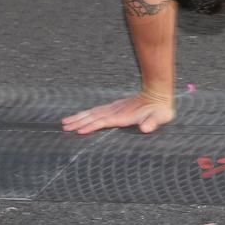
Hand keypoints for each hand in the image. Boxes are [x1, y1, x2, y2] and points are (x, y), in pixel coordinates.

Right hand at [61, 92, 176, 135]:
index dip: (90, 126)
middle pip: (93, 117)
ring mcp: (114, 109)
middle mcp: (115, 112)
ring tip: (65, 122)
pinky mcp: (115, 109)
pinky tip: (81, 116)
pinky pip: (97, 112)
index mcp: (122, 116)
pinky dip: (86, 115)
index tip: (78, 130)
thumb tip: (145, 128)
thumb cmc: (160, 110)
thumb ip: (152, 123)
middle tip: (64, 126)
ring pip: (92, 113)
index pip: (102, 122)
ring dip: (79, 118)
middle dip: (78, 122)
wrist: (158, 94)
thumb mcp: (160, 117)